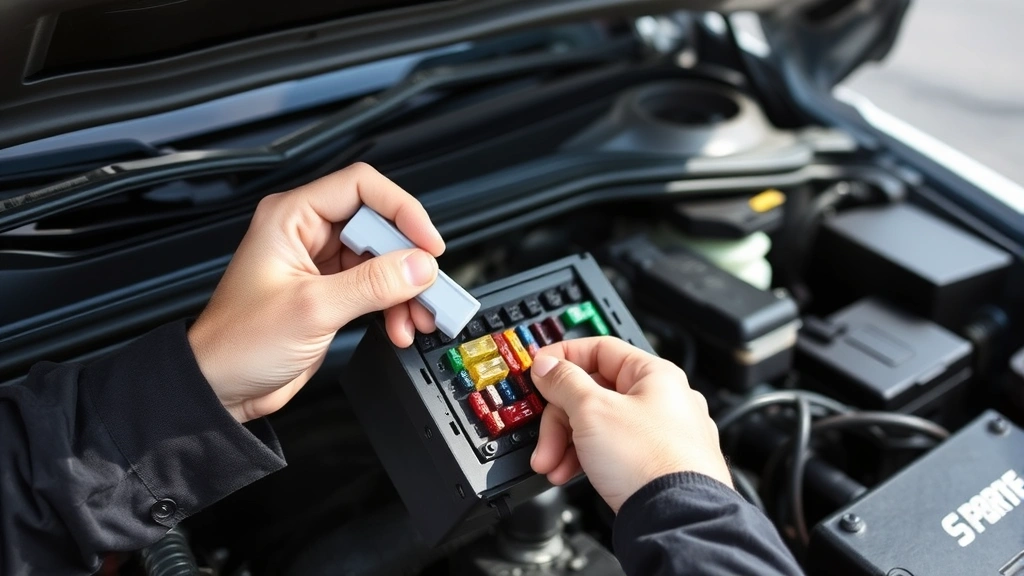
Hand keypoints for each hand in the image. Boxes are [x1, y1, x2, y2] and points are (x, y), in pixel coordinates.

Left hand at [188, 163, 444, 422]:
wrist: (220, 389)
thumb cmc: (236, 344)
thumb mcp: (313, 309)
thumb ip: (372, 284)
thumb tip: (418, 265)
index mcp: (291, 218)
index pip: (361, 188)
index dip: (401, 209)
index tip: (426, 242)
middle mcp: (307, 235)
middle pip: (378, 226)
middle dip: (408, 259)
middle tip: (430, 286)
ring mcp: (320, 265)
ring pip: (383, 261)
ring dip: (406, 289)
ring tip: (420, 315)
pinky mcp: (330, 294)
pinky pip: (376, 289)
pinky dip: (394, 306)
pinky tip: (400, 326)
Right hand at [529, 337, 731, 512]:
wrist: (675, 520)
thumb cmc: (650, 462)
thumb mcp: (592, 411)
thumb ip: (564, 382)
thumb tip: (547, 365)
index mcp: (654, 375)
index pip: (600, 349)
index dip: (564, 357)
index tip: (538, 370)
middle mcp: (663, 400)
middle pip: (593, 393)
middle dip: (559, 419)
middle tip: (543, 436)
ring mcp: (662, 434)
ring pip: (599, 425)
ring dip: (566, 444)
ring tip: (551, 465)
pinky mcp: (656, 464)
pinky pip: (612, 451)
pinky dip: (586, 459)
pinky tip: (567, 473)